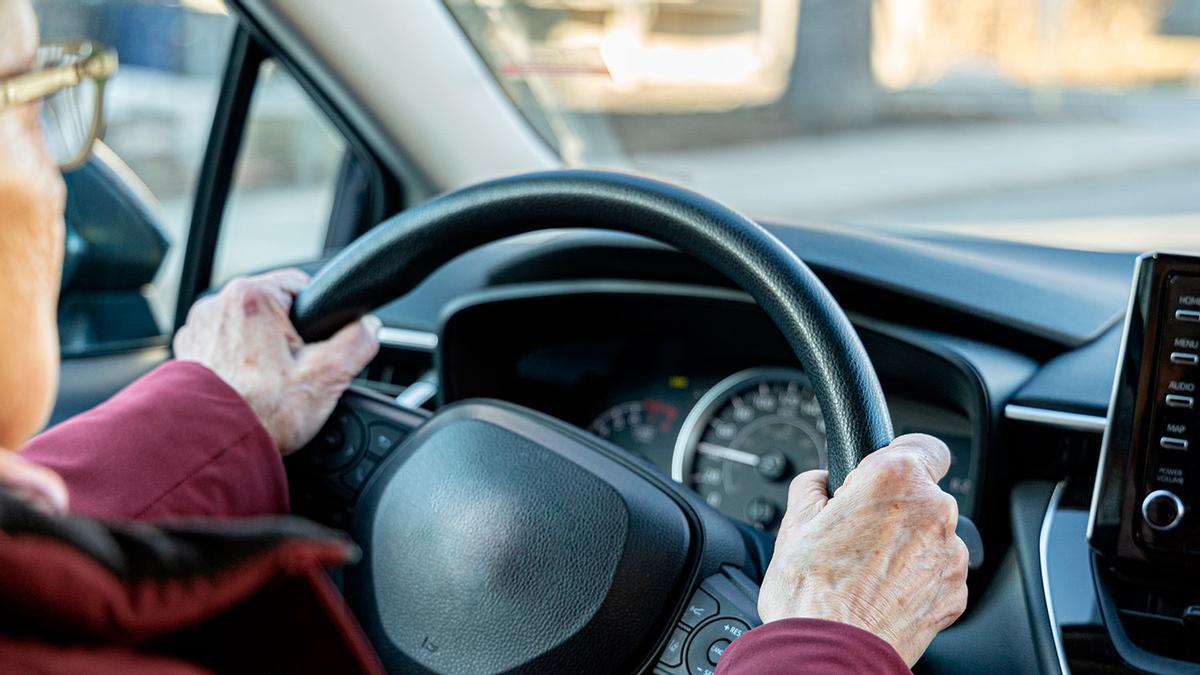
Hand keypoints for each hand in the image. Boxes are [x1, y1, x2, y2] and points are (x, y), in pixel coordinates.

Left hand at [173, 269, 380, 453]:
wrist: (212, 448)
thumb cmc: (260, 413)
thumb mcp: (328, 377)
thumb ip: (358, 342)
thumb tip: (369, 327)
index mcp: (253, 296)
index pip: (300, 283)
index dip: (318, 315)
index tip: (316, 344)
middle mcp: (217, 304)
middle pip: (273, 308)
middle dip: (288, 336)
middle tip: (295, 372)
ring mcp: (198, 329)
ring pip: (247, 328)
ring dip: (261, 349)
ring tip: (270, 385)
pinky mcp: (186, 353)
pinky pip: (223, 347)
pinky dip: (236, 364)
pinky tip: (246, 390)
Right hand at [757, 433, 968, 665]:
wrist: (829, 653)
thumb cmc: (811, 592)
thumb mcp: (793, 522)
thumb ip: (813, 486)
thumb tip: (821, 482)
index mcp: (894, 480)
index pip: (925, 444)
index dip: (900, 455)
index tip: (884, 471)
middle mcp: (934, 512)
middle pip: (925, 493)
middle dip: (896, 506)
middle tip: (858, 531)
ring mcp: (950, 555)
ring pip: (933, 534)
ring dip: (908, 543)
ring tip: (867, 569)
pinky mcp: (955, 592)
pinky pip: (938, 571)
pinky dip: (917, 577)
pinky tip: (882, 591)